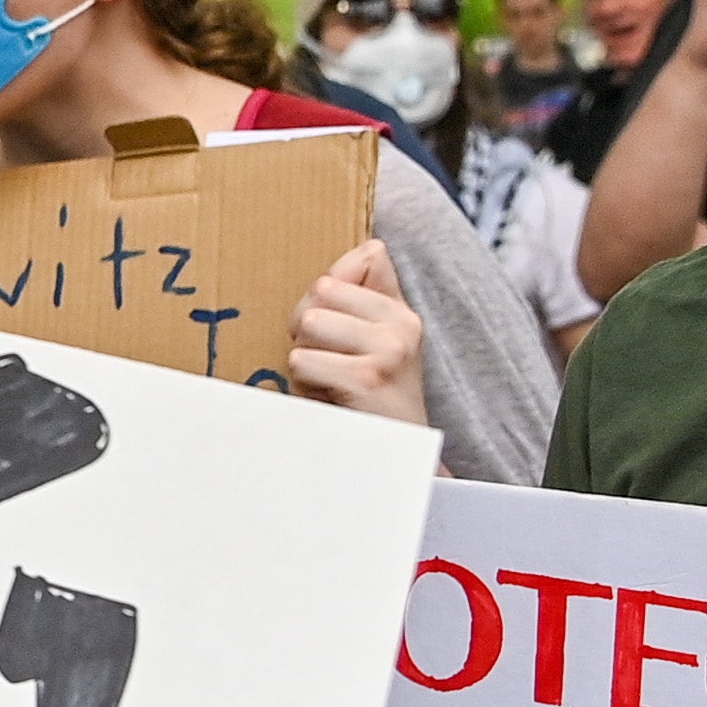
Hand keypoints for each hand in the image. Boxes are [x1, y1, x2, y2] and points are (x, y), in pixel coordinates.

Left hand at [286, 239, 427, 428]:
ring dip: (304, 359)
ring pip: (308, 325)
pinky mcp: (368, 376)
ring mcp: (389, 350)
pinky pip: (304, 361)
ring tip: (329, 383)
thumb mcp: (381, 346)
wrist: (395, 462)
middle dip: (306, 331)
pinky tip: (331, 400)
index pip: (337, 274)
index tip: (330, 337)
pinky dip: (306, 385)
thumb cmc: (374, 404)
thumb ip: (372, 293)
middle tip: (327, 366)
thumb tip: (372, 244)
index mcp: (402, 313)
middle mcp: (403, 326)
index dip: (316, 305)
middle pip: (317, 293)